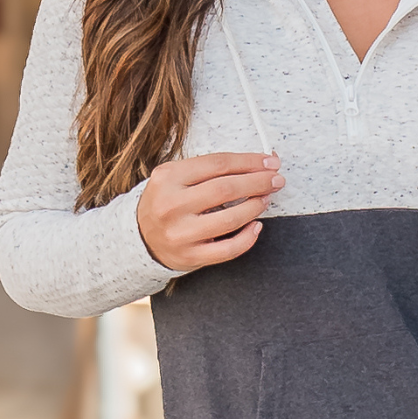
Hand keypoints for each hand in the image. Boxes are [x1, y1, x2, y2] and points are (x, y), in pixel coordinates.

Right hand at [136, 152, 283, 271]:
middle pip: (226, 189)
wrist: (140, 237)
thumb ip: (210, 169)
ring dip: (256, 206)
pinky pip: (228, 249)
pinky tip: (257, 226)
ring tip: (266, 198)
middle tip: (276, 179)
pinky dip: (248, 237)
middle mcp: (171, 205)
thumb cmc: (167, 201)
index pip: (218, 164)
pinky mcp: (190, 256)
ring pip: (230, 219)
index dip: (249, 162)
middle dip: (258, 182)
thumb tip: (257, 165)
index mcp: (168, 177)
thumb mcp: (175, 176)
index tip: (270, 162)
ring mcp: (180, 234)